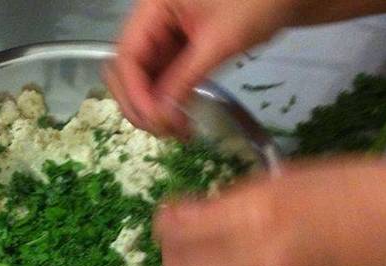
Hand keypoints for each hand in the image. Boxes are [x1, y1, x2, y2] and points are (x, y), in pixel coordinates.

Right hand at [106, 0, 385, 135]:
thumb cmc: (258, 2)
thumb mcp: (219, 41)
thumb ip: (184, 79)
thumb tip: (160, 117)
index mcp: (152, 8)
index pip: (127, 57)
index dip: (135, 93)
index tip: (156, 122)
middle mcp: (151, 22)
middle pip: (128, 70)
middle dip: (140, 104)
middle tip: (164, 132)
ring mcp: (165, 37)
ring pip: (144, 80)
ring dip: (154, 108)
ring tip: (177, 132)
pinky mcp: (180, 49)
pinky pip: (164, 80)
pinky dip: (169, 101)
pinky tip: (182, 120)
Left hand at [154, 157, 385, 265]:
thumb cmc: (343, 190)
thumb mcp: (279, 181)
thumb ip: (228, 202)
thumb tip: (187, 214)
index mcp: (255, 217)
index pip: (179, 233)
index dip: (163, 225)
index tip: (164, 218)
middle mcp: (259, 263)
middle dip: (172, 257)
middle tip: (178, 241)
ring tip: (215, 254)